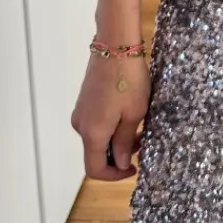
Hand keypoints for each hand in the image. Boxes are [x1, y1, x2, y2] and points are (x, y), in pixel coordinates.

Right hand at [72, 53, 149, 181]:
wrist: (115, 46)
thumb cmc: (128, 81)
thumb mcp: (134, 114)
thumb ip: (124, 142)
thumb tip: (118, 163)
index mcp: (92, 134)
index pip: (95, 169)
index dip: (114, 175)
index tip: (134, 168)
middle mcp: (80, 126)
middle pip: (96, 154)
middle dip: (118, 155)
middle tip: (142, 144)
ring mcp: (81, 112)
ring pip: (97, 137)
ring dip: (117, 139)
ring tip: (140, 127)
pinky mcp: (84, 101)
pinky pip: (96, 123)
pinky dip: (111, 126)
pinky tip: (129, 114)